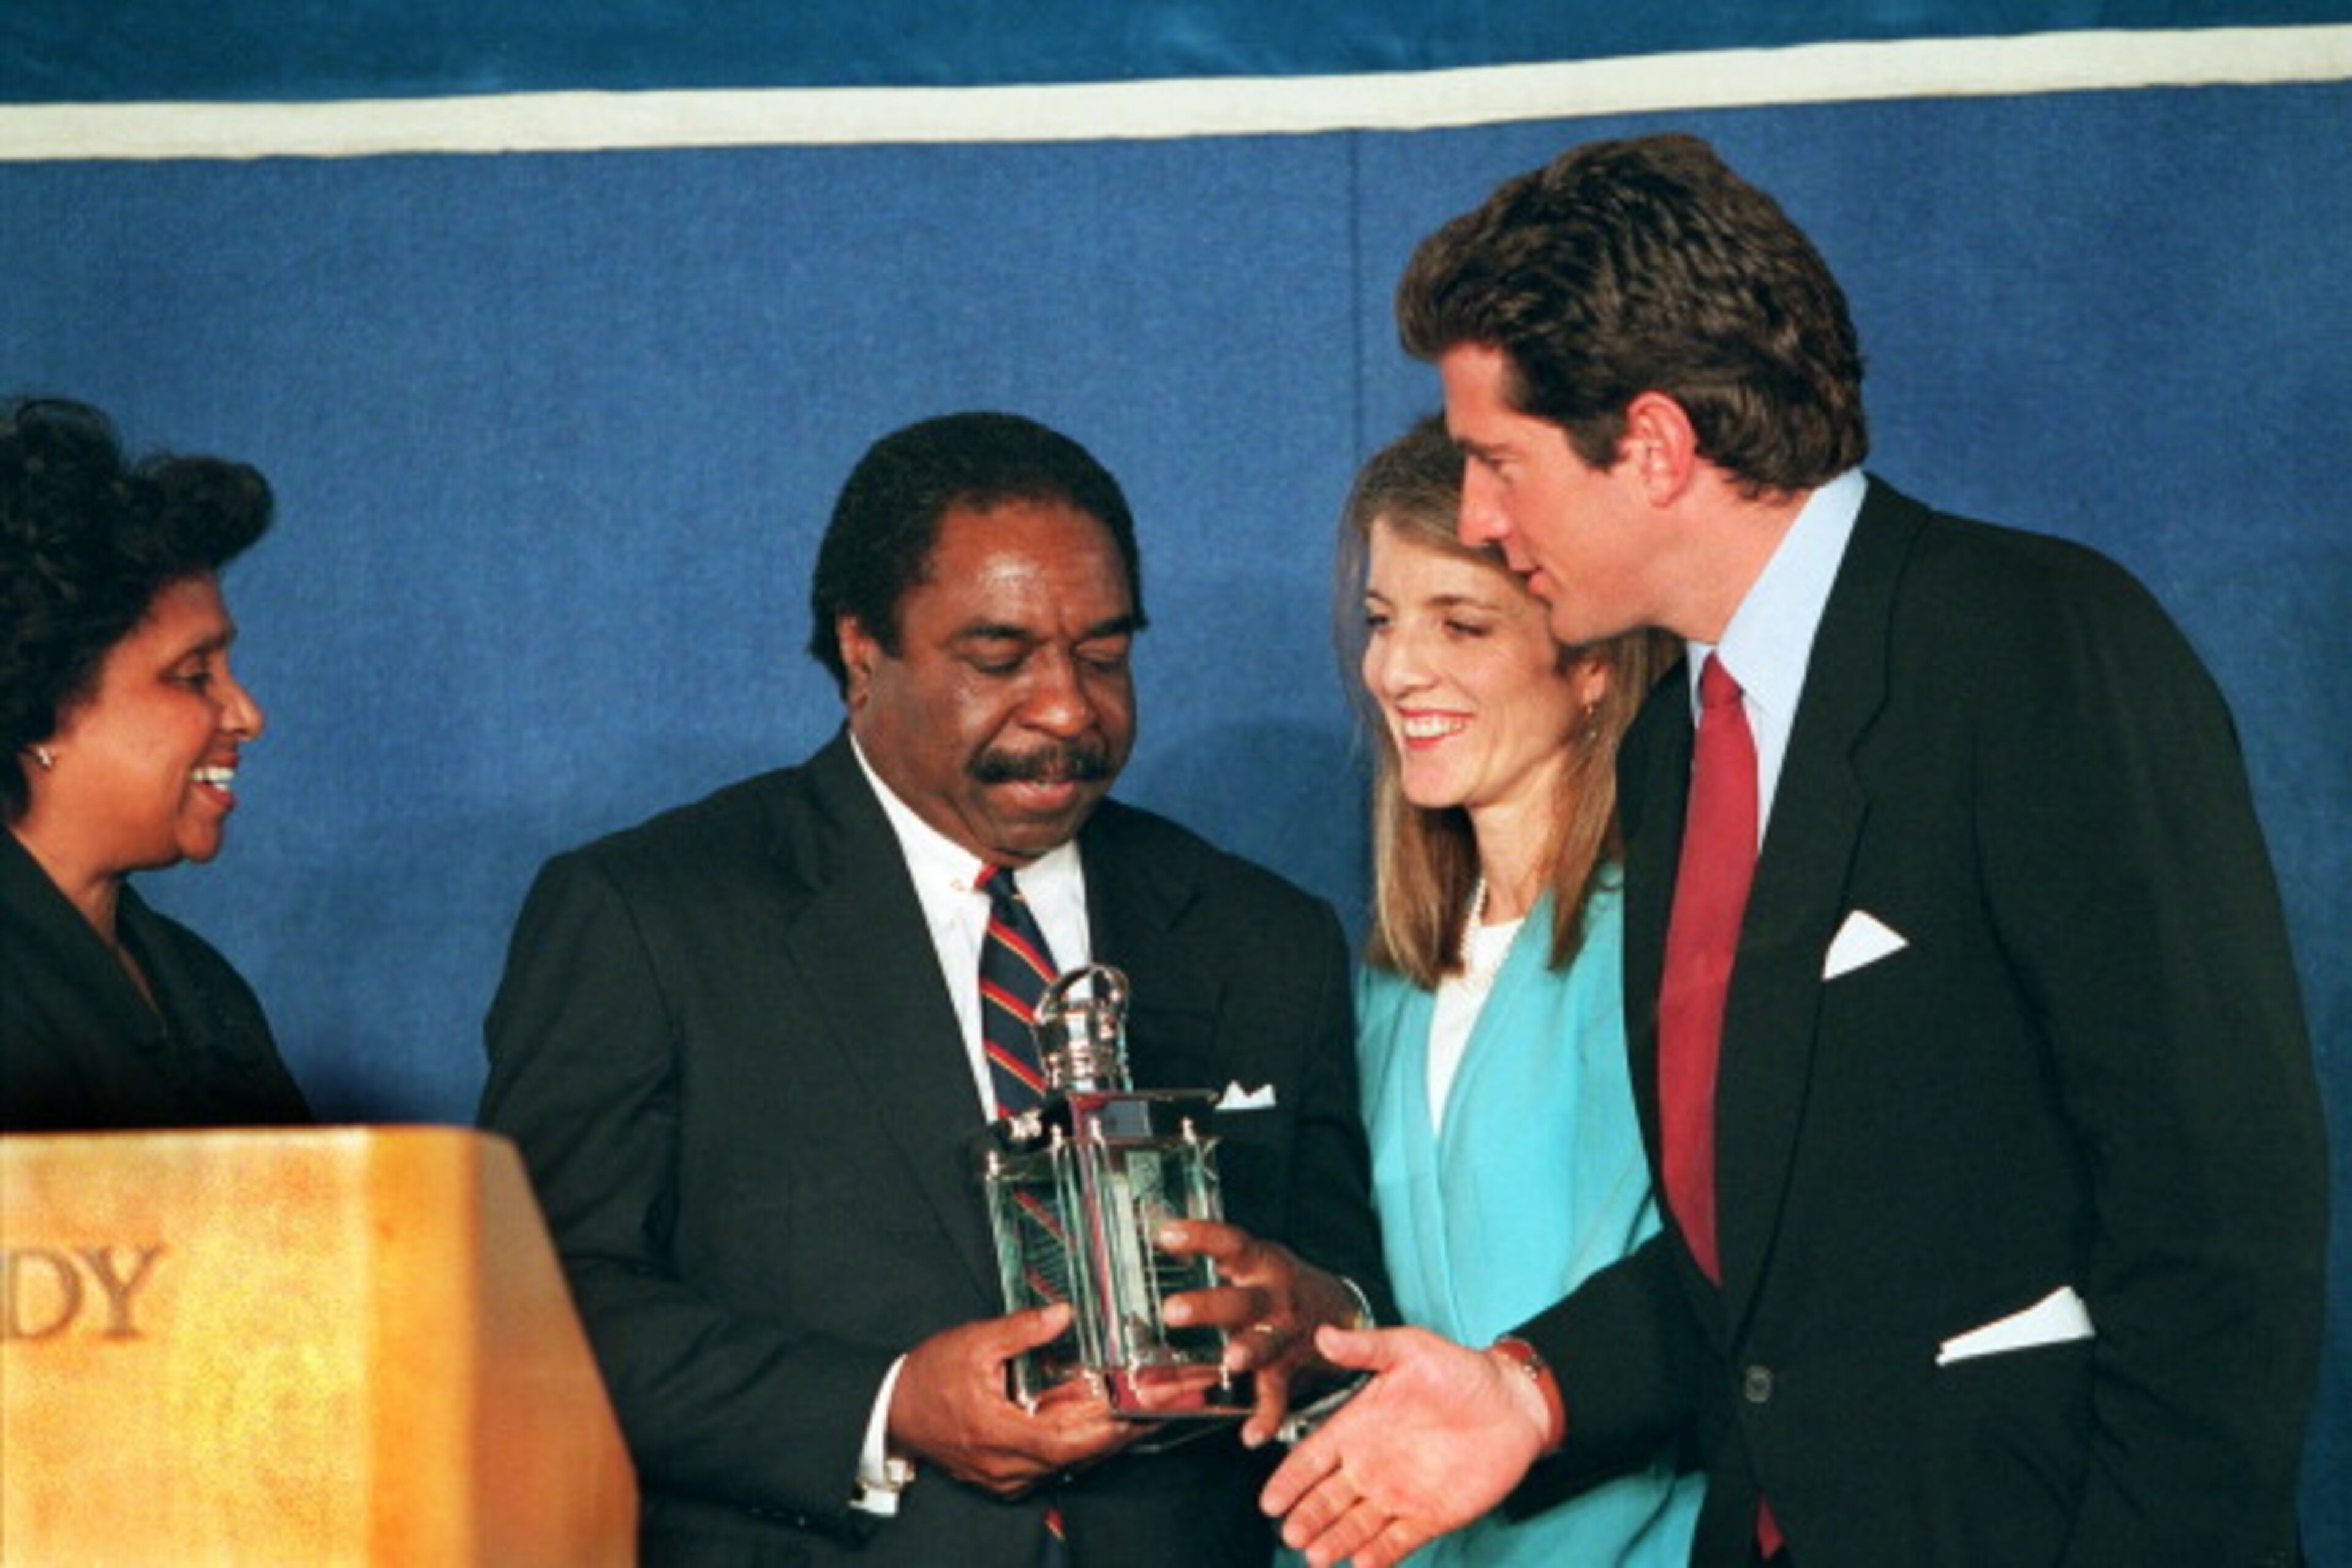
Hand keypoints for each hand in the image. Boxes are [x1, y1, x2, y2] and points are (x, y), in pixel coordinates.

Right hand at [887, 1304, 1138, 1495]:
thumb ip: (1021, 1329)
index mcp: (998, 1433)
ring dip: (1093, 1439)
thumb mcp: (974, 1342)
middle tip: (1146, 1408)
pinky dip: (1070, 1445)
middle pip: (1072, 1456)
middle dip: (1111, 1433)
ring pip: (1062, 1464)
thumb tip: (1063, 1313)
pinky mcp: (1000, 1476)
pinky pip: (1046, 1466)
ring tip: (1126, 1410)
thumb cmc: (928, 1376)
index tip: (1135, 1413)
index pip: (1064, 1442)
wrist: (892, 1408)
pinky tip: (1088, 1422)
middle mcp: (1004, 1465)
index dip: (1104, 1430)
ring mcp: (1002, 1476)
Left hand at [1156, 1219, 1366, 1447]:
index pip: (1230, 1243)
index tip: (1165, 1235)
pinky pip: (1279, 1396)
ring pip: (1263, 1345)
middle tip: (1172, 1311)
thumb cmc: (1276, 1286)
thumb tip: (1146, 1250)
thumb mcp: (1250, 1262)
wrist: (1338, 1310)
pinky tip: (1251, 1434)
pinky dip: (1267, 1416)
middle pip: (1241, 1300)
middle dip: (1208, 1307)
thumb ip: (1205, 1263)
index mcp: (1260, 1265)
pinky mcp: (1290, 1369)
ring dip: (1246, 1352)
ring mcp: (1283, 1335)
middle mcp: (1273, 1298)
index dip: (1200, 1237)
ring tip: (1230, 1360)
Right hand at [1259, 1325, 1553, 1567]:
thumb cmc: (1460, 1371)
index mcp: (1358, 1427)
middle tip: (1291, 1534)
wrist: (1513, 1402)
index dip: (1290, 1480)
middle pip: (1328, 1498)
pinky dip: (1381, 1554)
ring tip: (1317, 1556)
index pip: (1312, 1458)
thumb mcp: (1410, 1350)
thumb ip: (1366, 1348)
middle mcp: (1372, 1465)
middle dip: (1308, 1518)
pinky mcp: (1431, 1515)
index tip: (1269, 1501)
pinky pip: (1399, 1540)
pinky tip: (1362, 1563)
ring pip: (1357, 1524)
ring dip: (1336, 1540)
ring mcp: (1399, 1493)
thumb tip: (1323, 1334)